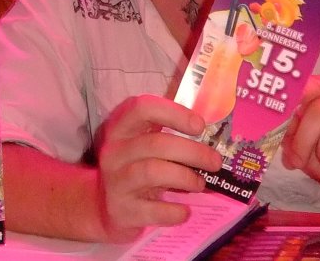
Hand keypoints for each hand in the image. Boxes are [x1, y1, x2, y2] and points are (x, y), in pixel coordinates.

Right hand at [95, 95, 222, 241]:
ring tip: (200, 184)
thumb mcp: (142, 146)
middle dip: (193, 152)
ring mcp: (115, 182)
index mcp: (120, 129)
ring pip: (153, 172)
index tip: (199, 126)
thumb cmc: (134, 169)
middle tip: (215, 162)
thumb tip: (212, 133)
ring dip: (185, 177)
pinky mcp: (122, 211)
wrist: (104, 209)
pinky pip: (153, 210)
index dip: (173, 113)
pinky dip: (174, 211)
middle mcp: (114, 152)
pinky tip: (185, 211)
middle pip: (156, 143)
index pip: (142, 108)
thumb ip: (167, 134)